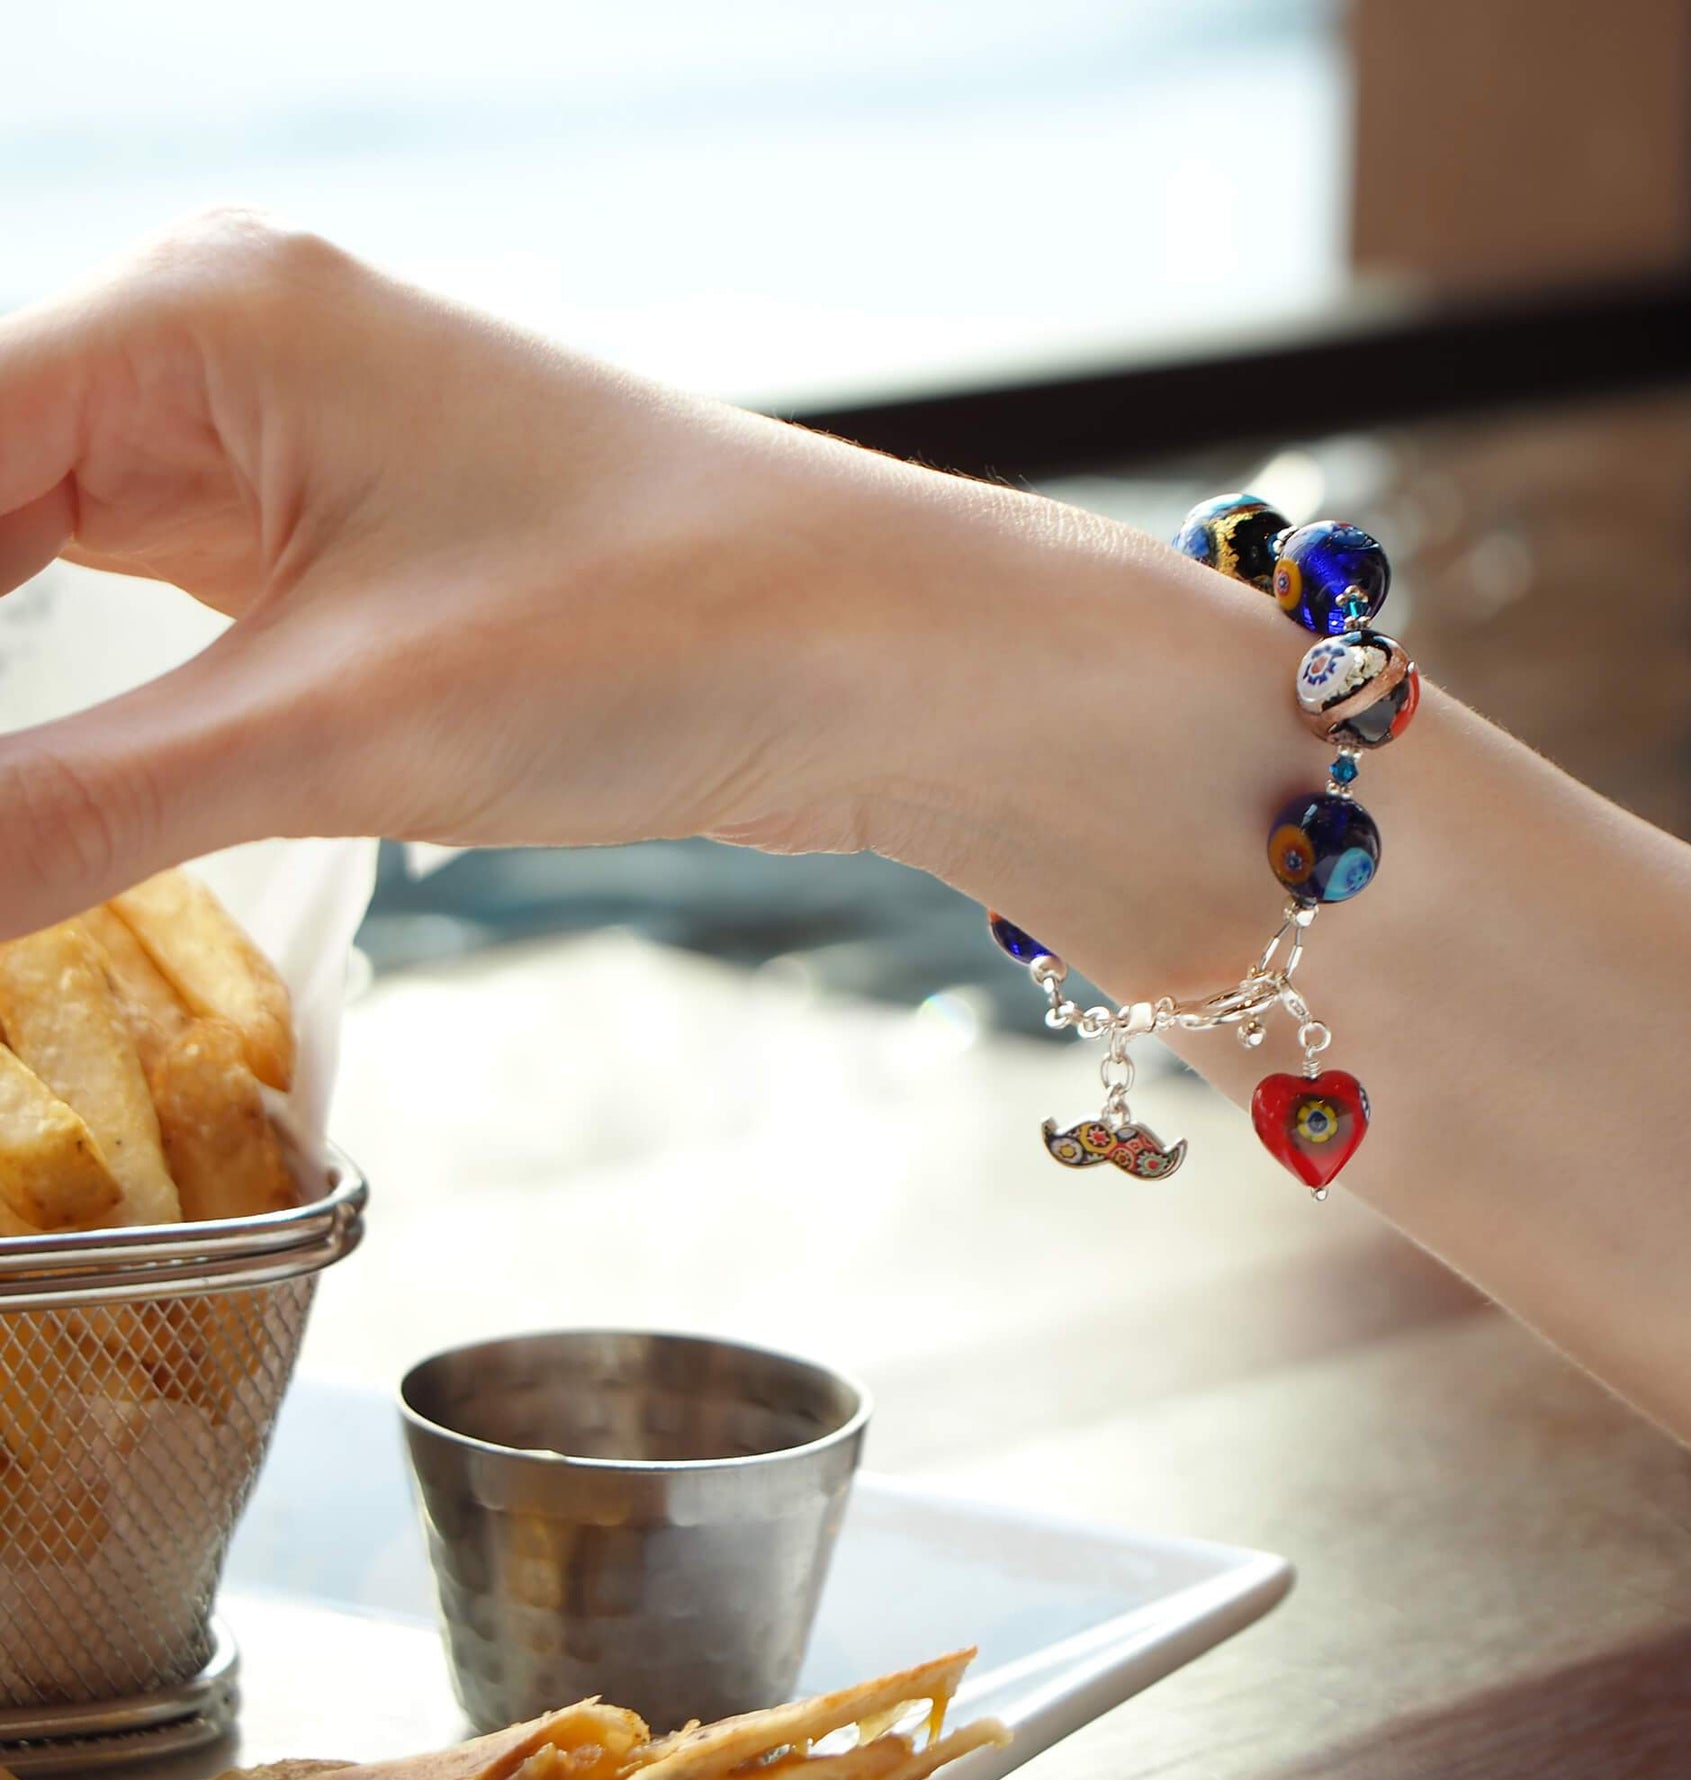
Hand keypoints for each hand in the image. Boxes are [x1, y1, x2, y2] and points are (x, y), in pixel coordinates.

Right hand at [0, 211, 1152, 932]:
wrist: (878, 653)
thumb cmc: (668, 625)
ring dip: (13, 691)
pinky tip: (62, 788)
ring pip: (47, 556)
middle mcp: (228, 352)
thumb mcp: (342, 726)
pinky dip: (93, 701)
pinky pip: (156, 606)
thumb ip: (75, 804)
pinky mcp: (350, 545)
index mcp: (198, 318)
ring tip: (24, 823)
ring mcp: (293, 448)